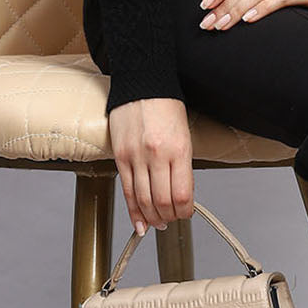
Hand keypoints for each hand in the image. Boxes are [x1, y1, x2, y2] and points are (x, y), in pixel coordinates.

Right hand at [107, 96, 195, 235]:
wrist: (143, 84)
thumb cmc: (166, 107)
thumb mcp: (185, 136)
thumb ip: (182, 165)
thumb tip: (179, 194)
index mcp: (179, 150)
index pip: (182, 194)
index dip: (185, 211)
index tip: (186, 214)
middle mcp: (157, 155)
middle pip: (162, 202)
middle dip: (168, 218)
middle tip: (171, 221)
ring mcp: (136, 157)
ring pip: (143, 200)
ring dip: (151, 218)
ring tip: (157, 223)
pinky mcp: (121, 156)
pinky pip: (126, 190)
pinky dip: (133, 210)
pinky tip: (139, 222)